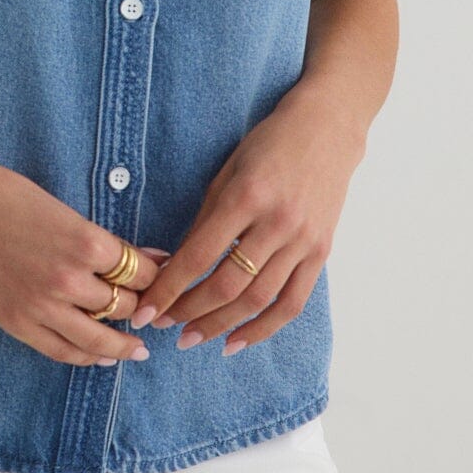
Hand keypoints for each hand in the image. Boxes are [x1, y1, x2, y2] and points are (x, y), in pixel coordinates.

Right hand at [0, 153, 172, 366]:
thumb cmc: (1, 194)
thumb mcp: (59, 207)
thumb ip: (97, 239)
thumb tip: (140, 256)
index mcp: (86, 242)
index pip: (140, 271)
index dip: (157, 276)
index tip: (163, 278)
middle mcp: (70, 279)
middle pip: (125, 305)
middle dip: (142, 308)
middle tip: (153, 313)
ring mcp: (42, 305)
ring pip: (98, 337)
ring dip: (124, 344)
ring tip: (138, 348)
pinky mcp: (18, 322)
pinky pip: (63, 350)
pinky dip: (87, 357)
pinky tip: (101, 357)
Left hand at [127, 87, 367, 353]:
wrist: (326, 131)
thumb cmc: (267, 145)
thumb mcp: (226, 172)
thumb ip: (205, 220)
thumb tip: (175, 266)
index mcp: (246, 197)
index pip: (199, 255)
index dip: (169, 288)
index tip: (146, 310)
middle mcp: (277, 223)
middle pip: (228, 285)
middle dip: (190, 312)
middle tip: (164, 327)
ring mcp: (303, 242)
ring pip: (258, 299)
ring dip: (221, 325)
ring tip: (192, 338)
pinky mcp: (321, 253)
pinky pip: (291, 302)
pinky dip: (263, 328)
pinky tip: (237, 341)